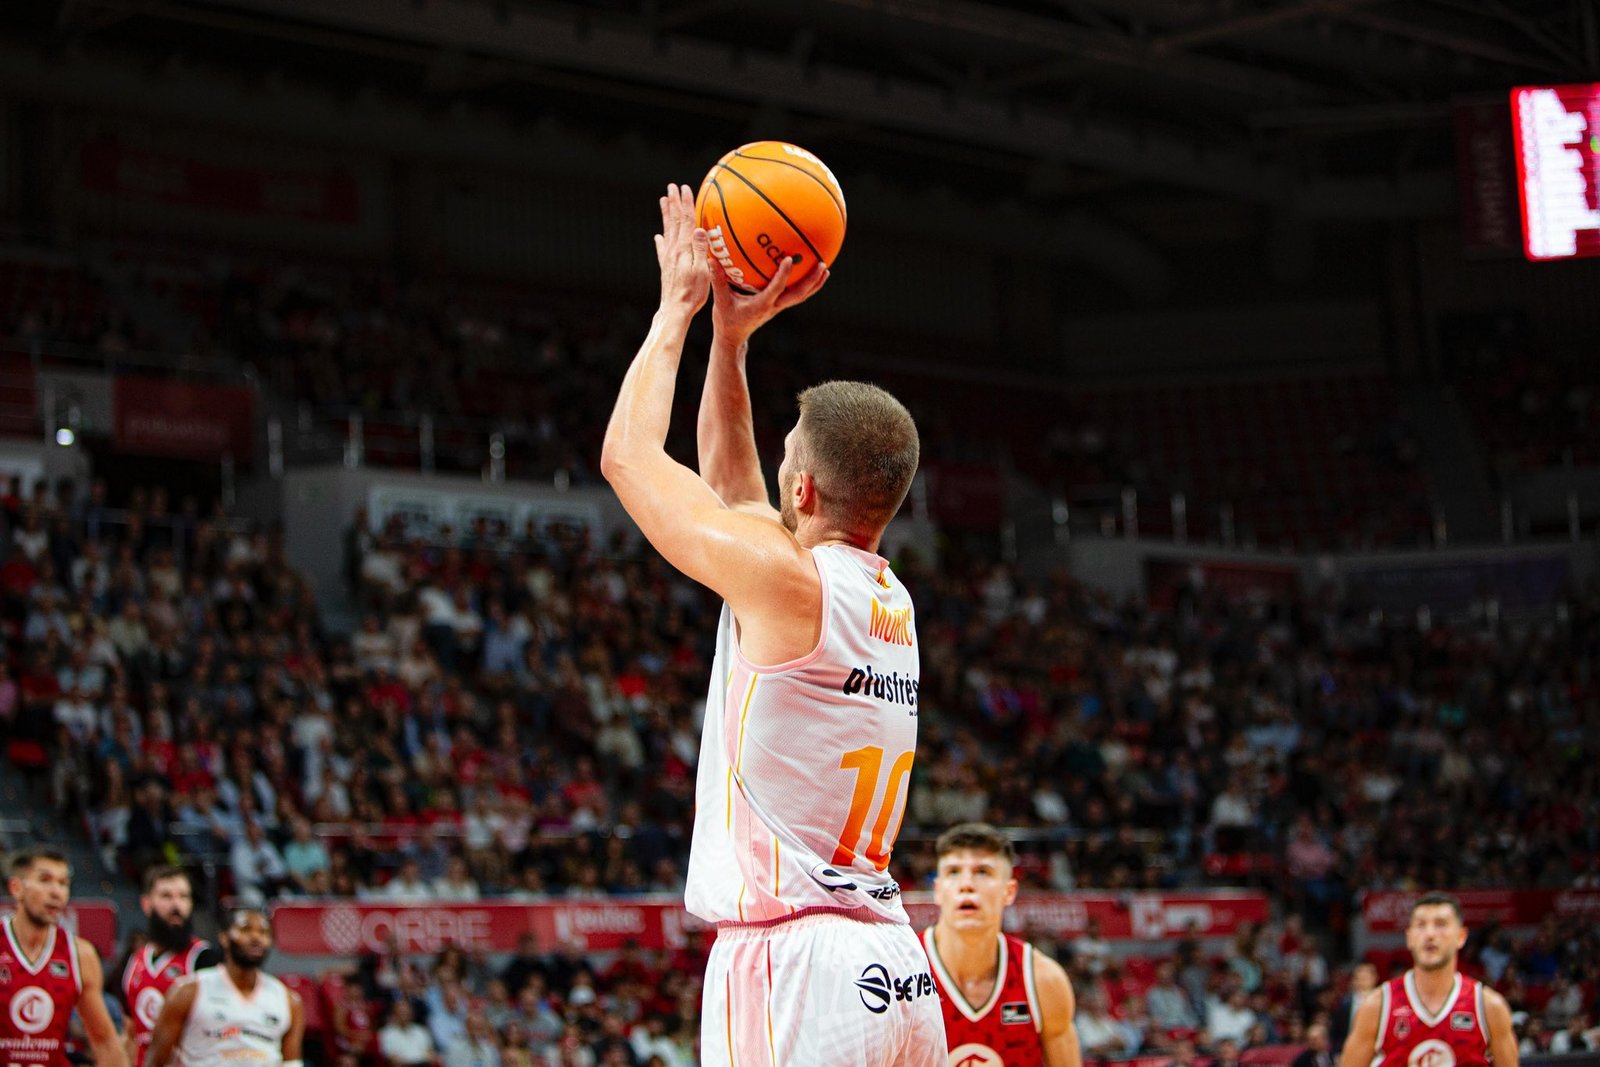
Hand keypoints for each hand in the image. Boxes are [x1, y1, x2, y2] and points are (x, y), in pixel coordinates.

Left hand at [655, 184, 710, 315]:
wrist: (675, 310)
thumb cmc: (693, 293)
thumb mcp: (702, 271)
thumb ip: (700, 249)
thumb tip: (698, 228)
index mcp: (684, 249)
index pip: (686, 221)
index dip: (686, 203)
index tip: (685, 188)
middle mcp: (673, 250)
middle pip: (674, 221)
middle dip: (673, 203)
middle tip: (671, 187)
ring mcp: (668, 258)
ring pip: (667, 230)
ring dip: (665, 215)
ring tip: (663, 201)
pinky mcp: (665, 267)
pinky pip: (662, 248)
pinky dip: (660, 240)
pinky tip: (658, 236)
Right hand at [711, 251, 830, 347]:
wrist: (733, 338)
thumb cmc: (726, 320)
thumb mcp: (720, 301)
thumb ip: (718, 280)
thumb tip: (711, 258)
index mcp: (761, 305)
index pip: (776, 289)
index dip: (784, 275)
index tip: (789, 259)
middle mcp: (774, 306)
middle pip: (798, 294)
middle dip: (811, 281)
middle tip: (822, 264)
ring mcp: (778, 307)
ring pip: (801, 296)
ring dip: (814, 284)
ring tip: (825, 269)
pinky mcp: (778, 306)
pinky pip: (796, 295)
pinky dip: (806, 286)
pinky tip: (811, 274)